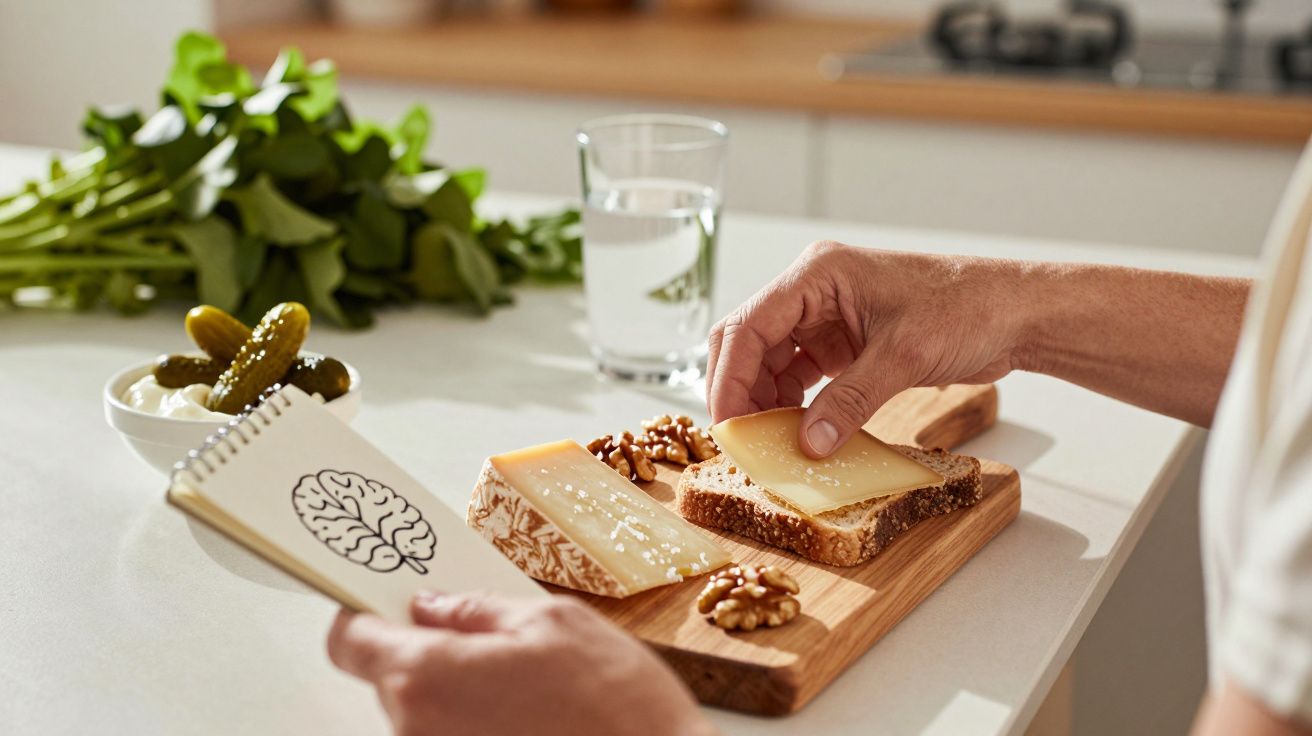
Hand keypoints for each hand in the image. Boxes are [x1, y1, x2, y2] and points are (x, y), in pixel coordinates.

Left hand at [327, 592, 715, 735]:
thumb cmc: (615, 706)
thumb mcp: (551, 622)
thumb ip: (478, 610)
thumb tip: (434, 606)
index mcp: (425, 677)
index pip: (349, 640)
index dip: (365, 612)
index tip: (386, 597)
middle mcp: (416, 729)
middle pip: (393, 676)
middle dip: (431, 649)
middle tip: (489, 633)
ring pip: (428, 709)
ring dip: (462, 689)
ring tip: (528, 682)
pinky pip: (456, 734)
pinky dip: (480, 721)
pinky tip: (532, 714)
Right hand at [707, 241, 1028, 455]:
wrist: (1014, 313)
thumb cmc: (967, 309)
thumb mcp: (903, 357)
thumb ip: (850, 401)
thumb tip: (808, 446)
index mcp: (818, 274)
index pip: (749, 325)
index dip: (731, 378)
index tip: (728, 425)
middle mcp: (814, 291)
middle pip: (749, 342)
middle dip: (740, 391)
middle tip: (742, 439)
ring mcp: (827, 317)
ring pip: (770, 362)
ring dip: (765, 402)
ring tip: (771, 443)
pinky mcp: (844, 343)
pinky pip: (801, 375)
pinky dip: (794, 405)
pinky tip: (799, 433)